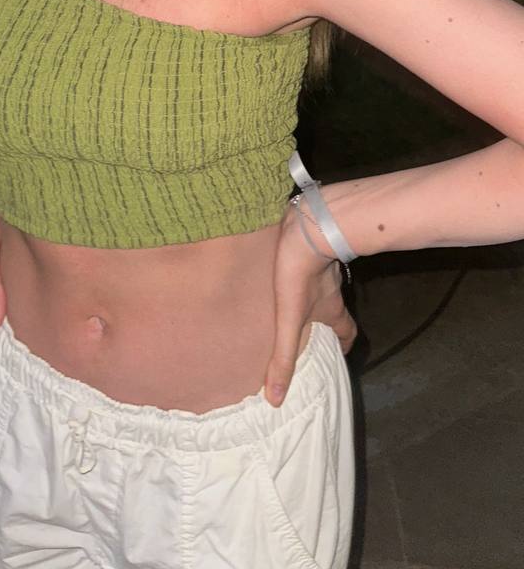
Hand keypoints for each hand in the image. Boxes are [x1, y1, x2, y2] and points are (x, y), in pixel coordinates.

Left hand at [264, 204, 356, 406]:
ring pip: (325, 289)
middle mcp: (334, 291)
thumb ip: (283, 357)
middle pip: (336, 312)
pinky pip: (313, 265)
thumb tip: (276, 399)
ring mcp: (325, 267)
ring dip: (314, 299)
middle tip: (310, 332)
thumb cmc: (300, 274)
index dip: (343, 346)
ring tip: (294, 306)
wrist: (307, 225)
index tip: (334, 355)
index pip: (347, 334)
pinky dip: (305, 274)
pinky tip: (286, 273)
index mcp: (333, 311)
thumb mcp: (289, 321)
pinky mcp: (312, 248)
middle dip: (326, 323)